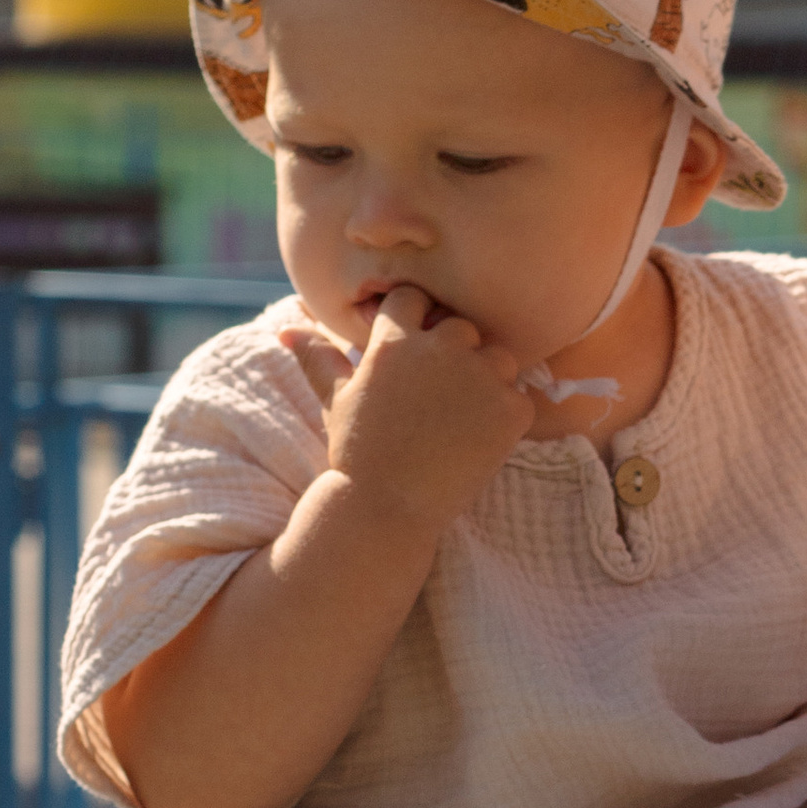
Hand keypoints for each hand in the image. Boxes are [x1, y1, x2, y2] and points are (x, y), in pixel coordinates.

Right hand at [280, 286, 534, 532]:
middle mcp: (441, 348)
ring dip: (486, 378)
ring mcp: (479, 377)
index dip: (415, 323)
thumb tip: (287, 329)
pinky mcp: (510, 409)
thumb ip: (319, 358)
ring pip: (497, 357)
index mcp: (395, 340)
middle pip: (461, 326)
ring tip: (459, 419)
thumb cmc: (357, 454)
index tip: (413, 357)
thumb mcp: (335, 401)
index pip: (413, 298)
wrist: (387, 509)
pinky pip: (519, 397)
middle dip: (453, 353)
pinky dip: (506, 416)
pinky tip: (478, 441)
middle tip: (436, 398)